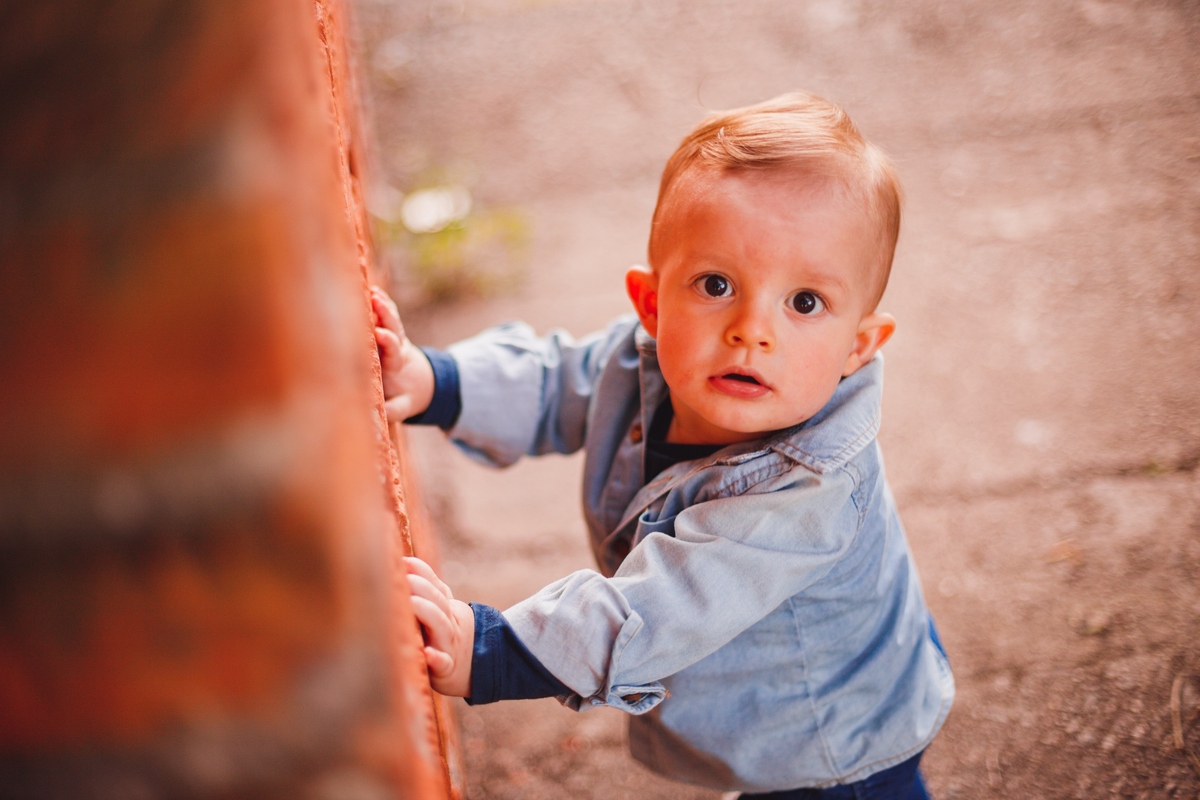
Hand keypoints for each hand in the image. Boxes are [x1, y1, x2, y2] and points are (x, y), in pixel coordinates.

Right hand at [371, 286, 435, 422]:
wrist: (419, 383)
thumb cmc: (404, 396)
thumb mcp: (403, 407)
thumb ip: (394, 410)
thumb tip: (381, 415)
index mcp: (397, 366)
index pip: (393, 350)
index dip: (388, 341)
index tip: (381, 333)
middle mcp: (396, 348)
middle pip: (393, 328)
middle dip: (386, 315)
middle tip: (376, 300)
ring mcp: (394, 338)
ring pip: (390, 319)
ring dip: (382, 305)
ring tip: (373, 291)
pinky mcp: (389, 332)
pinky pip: (386, 315)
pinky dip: (380, 303)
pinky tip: (371, 289)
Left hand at [404, 556, 473, 697]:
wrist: (476, 668)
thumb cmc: (448, 635)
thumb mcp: (444, 610)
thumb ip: (429, 587)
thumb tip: (407, 560)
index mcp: (446, 609)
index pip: (436, 588)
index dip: (422, 574)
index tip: (405, 562)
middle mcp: (449, 624)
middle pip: (438, 602)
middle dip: (422, 588)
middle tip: (404, 577)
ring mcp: (449, 645)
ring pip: (441, 626)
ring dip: (428, 613)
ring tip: (412, 602)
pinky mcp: (447, 669)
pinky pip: (444, 663)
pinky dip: (437, 659)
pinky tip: (428, 654)